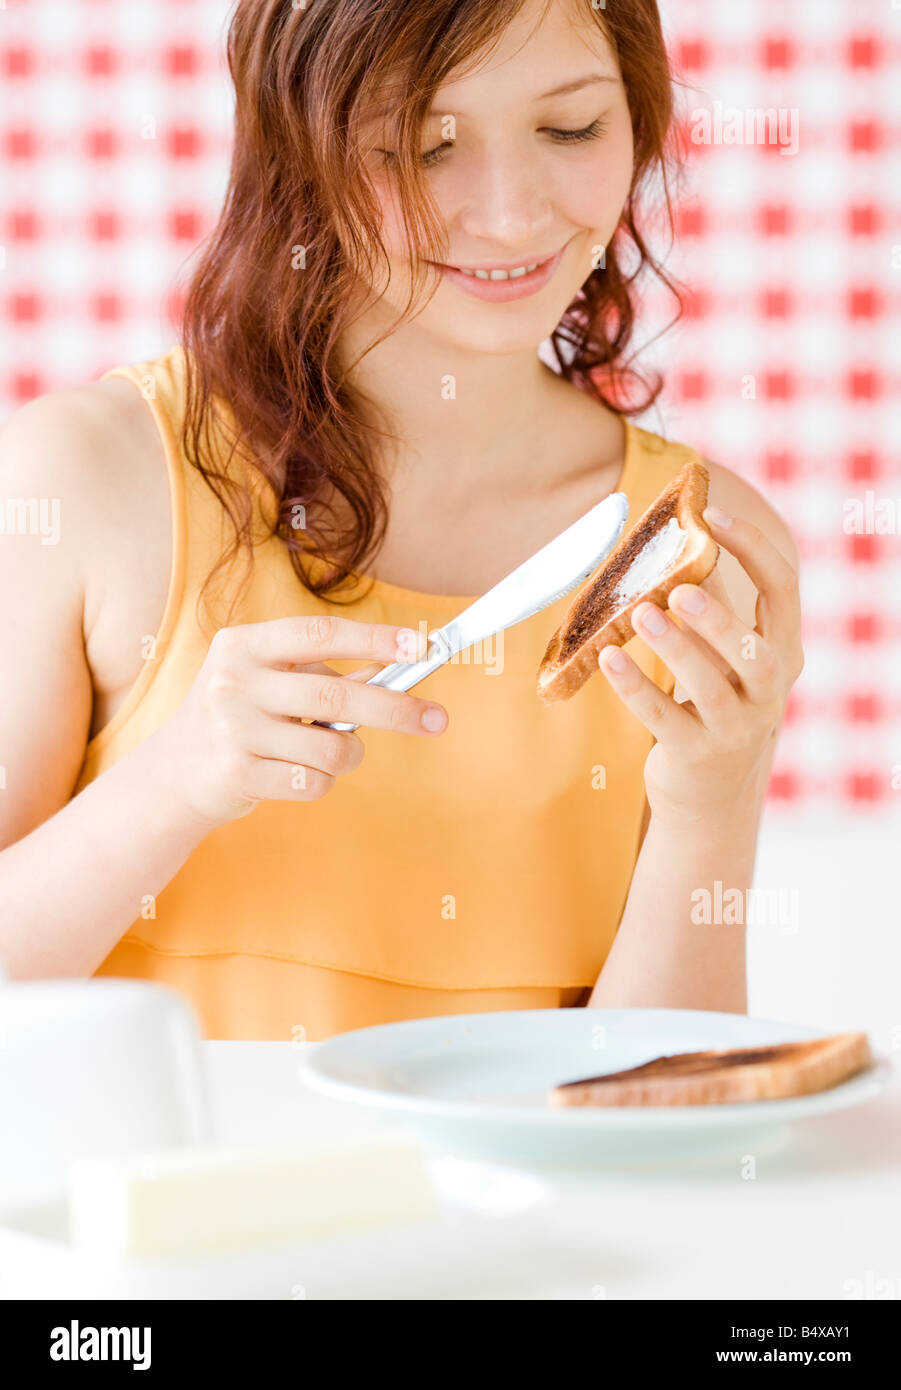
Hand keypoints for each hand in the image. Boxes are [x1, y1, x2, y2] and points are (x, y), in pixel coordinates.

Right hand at [154, 615, 447, 824]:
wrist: (173, 775)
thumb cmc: (241, 719)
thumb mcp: (273, 683)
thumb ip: (328, 673)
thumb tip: (400, 665)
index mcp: (244, 644)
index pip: (320, 632)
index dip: (374, 639)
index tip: (422, 647)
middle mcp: (233, 680)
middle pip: (336, 692)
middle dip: (396, 709)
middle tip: (438, 720)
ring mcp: (230, 728)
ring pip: (331, 745)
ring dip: (348, 755)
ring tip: (329, 754)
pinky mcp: (235, 773)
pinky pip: (312, 781)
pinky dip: (321, 781)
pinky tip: (294, 774)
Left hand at [597, 506, 802, 826]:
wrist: (714, 794)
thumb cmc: (714, 705)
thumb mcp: (726, 657)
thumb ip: (712, 608)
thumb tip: (673, 539)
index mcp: (782, 651)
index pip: (783, 589)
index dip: (753, 548)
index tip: (713, 515)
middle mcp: (768, 692)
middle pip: (756, 653)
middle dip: (720, 620)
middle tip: (681, 588)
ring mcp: (736, 728)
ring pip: (710, 687)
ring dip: (674, 648)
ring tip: (640, 613)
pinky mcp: (697, 754)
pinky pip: (664, 718)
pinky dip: (636, 686)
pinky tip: (609, 657)